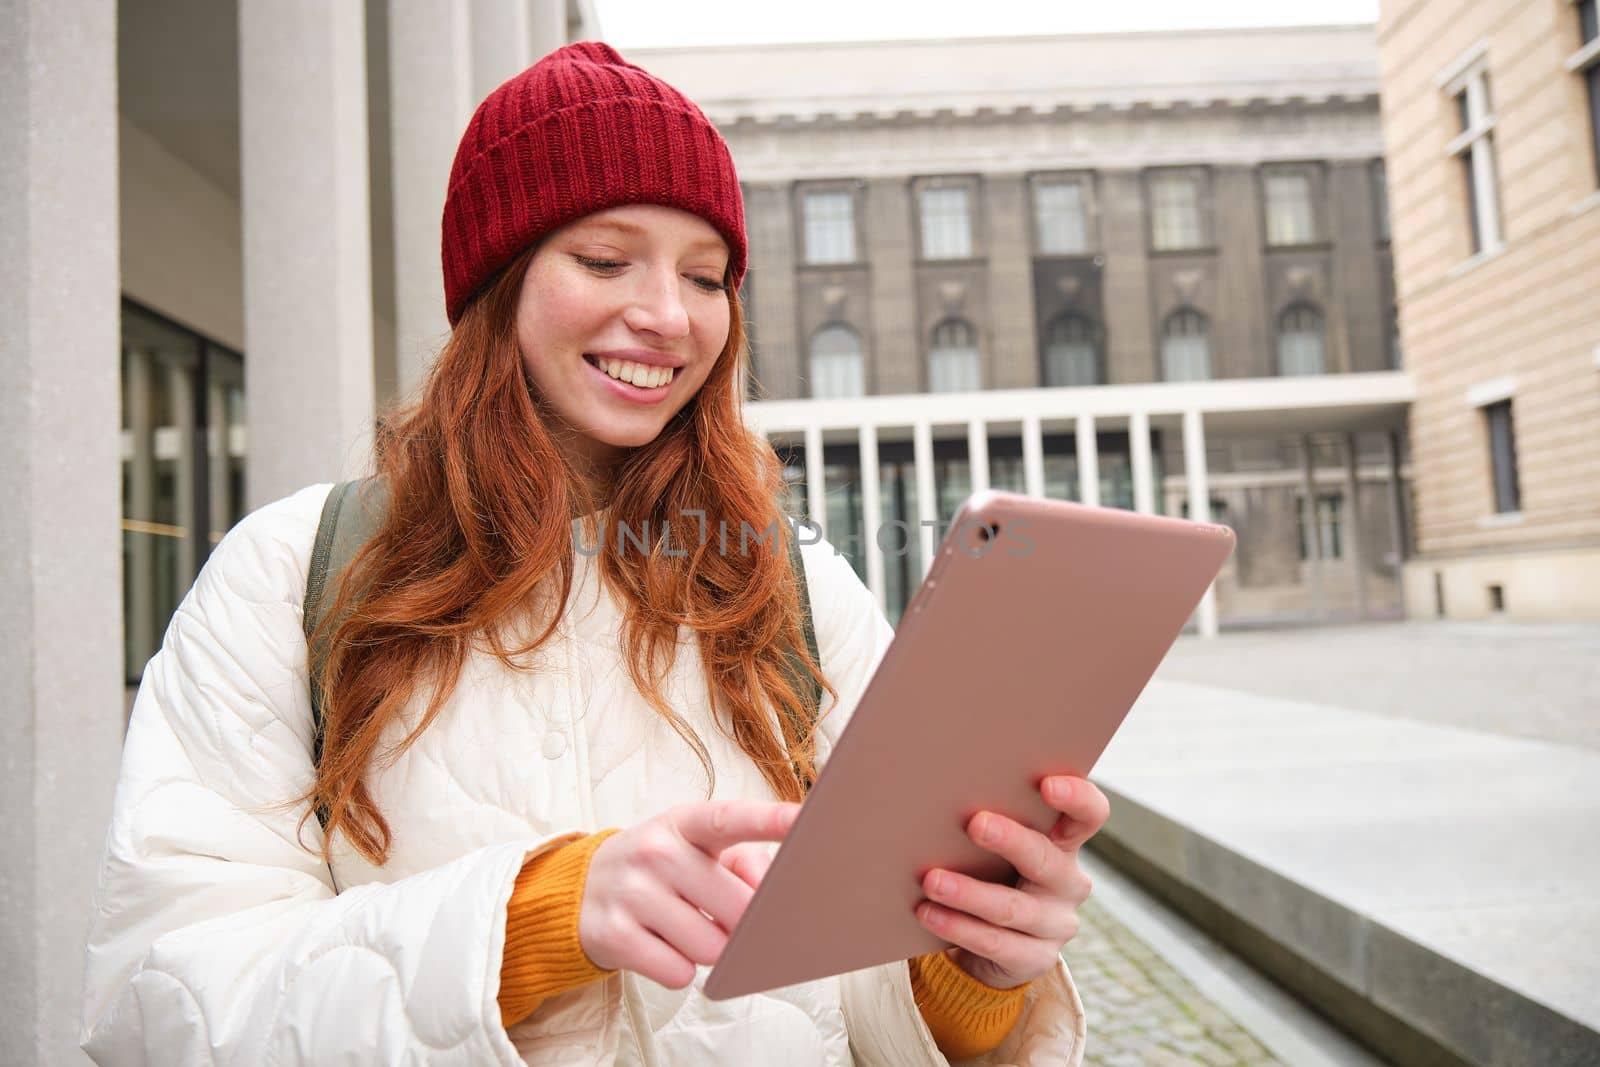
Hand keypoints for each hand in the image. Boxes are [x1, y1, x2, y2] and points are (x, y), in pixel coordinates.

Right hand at [578, 800, 798, 988]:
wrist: (578, 891)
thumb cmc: (659, 868)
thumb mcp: (696, 849)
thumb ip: (745, 864)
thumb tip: (768, 902)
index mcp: (685, 823)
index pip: (731, 818)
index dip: (769, 820)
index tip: (804, 817)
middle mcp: (656, 851)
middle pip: (738, 908)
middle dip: (740, 924)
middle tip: (716, 913)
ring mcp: (631, 891)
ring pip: (712, 949)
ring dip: (708, 950)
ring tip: (681, 927)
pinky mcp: (613, 934)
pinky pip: (678, 973)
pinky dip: (677, 969)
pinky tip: (658, 945)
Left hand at [915, 775, 1109, 988]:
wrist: (992, 946)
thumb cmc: (990, 873)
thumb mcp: (997, 848)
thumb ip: (988, 822)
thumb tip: (939, 794)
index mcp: (1065, 843)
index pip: (1089, 815)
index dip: (1077, 798)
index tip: (1047, 784)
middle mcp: (1068, 882)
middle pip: (1045, 858)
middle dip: (1010, 840)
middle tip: (975, 823)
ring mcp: (1056, 924)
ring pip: (1013, 907)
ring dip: (969, 892)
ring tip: (932, 880)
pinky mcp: (1036, 959)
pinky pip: (996, 943)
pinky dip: (958, 927)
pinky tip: (929, 913)